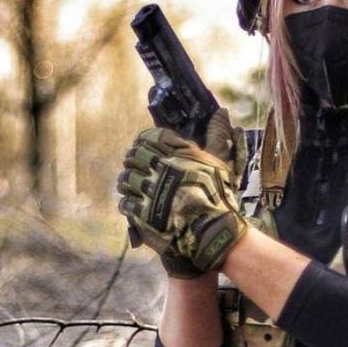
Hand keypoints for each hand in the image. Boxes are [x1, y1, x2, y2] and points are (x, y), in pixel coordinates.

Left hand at [117, 123, 247, 273]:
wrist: (213, 234)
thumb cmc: (218, 197)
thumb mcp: (220, 162)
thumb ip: (217, 135)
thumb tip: (222, 112)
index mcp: (176, 153)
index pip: (149, 136)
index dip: (146, 141)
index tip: (147, 148)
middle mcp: (159, 168)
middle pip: (134, 156)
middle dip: (135, 161)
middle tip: (139, 168)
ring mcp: (148, 191)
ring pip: (126, 179)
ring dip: (128, 181)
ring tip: (134, 186)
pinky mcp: (141, 213)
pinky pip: (125, 202)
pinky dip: (128, 202)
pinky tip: (135, 204)